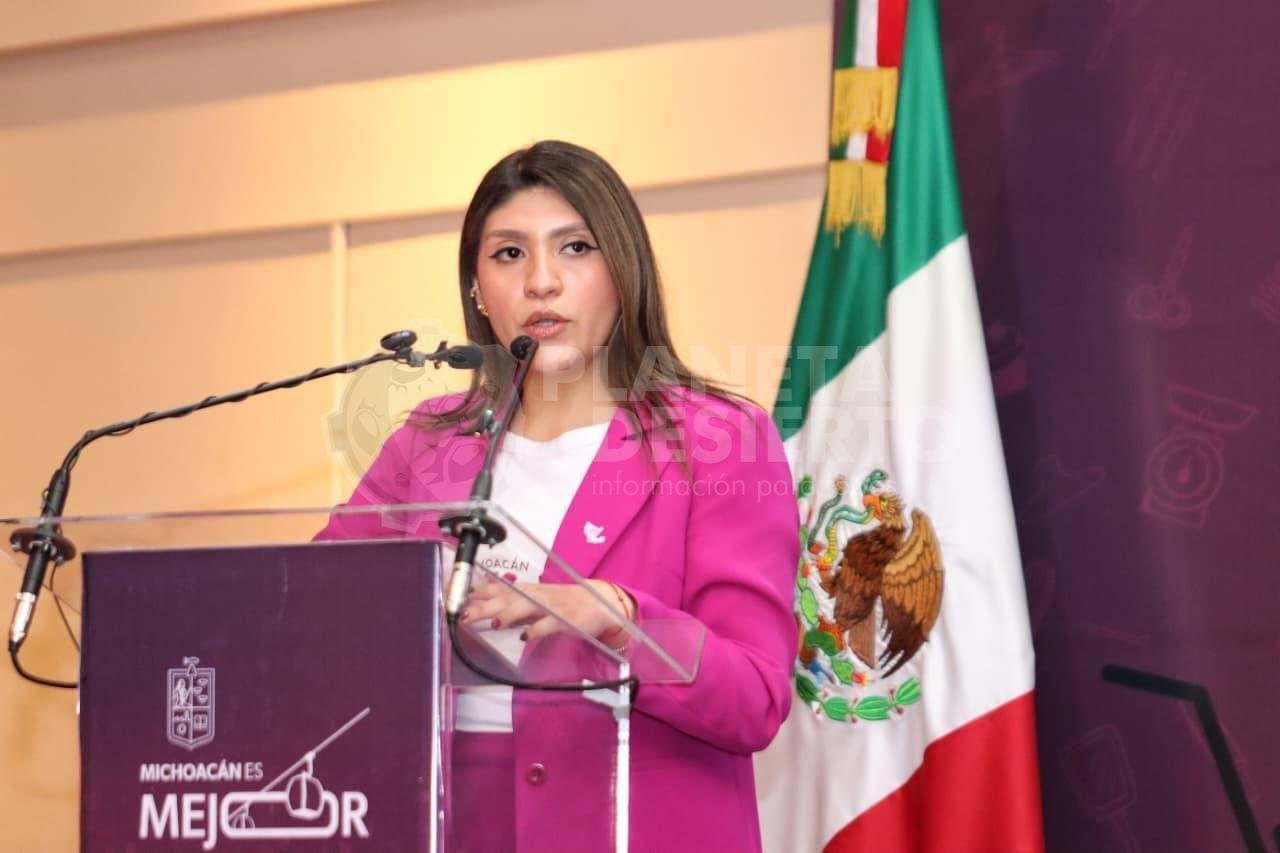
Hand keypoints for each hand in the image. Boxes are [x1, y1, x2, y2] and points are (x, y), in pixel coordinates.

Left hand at [461, 579, 634, 646]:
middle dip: (484, 605)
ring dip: (508, 614)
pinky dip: (536, 630)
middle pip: (506, 598)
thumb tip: (482, 608)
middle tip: (464, 613)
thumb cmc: (562, 604)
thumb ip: (510, 605)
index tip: (456, 596)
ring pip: (525, 607)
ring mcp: (550, 607)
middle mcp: (535, 595)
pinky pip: (548, 624)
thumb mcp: (534, 602)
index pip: (497, 588)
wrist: (597, 604)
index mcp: (526, 591)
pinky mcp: (564, 619)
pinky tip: (524, 637)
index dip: (476, 591)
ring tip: (492, 622)